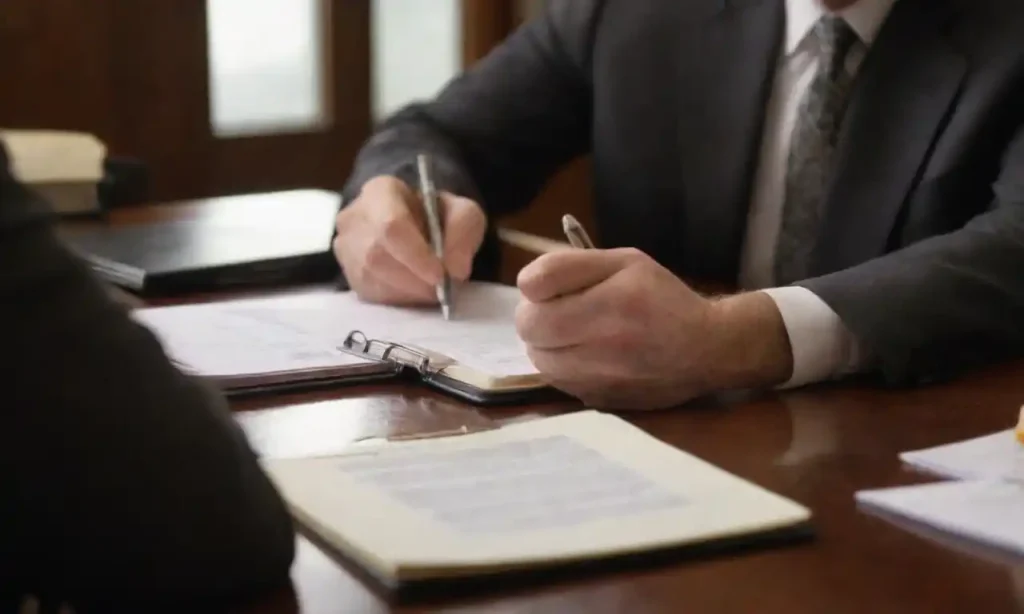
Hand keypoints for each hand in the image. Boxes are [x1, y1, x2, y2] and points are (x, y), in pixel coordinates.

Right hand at [334, 175, 486, 304]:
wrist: (417, 227)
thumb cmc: (438, 217)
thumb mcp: (463, 212)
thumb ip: (464, 231)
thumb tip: (455, 269)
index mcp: (380, 191)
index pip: (391, 227)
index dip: (416, 256)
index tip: (441, 275)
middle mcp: (354, 217)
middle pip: (377, 256)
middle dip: (415, 279)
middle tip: (442, 288)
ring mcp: (345, 247)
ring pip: (371, 278)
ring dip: (408, 291)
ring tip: (431, 289)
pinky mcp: (349, 274)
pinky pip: (369, 294)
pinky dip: (397, 299)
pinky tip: (414, 292)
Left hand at [515, 248, 792, 408]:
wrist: (706, 350)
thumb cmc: (661, 297)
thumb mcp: (623, 262)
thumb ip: (569, 266)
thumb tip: (525, 286)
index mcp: (610, 303)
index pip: (533, 295)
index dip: (537, 289)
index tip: (555, 288)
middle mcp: (603, 345)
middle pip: (529, 331)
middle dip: (537, 317)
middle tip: (563, 310)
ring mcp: (599, 380)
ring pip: (540, 360)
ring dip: (548, 345)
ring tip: (577, 333)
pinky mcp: (599, 402)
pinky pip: (558, 382)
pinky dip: (563, 367)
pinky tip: (588, 356)